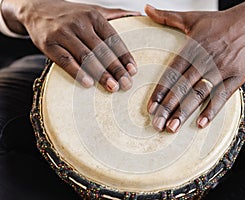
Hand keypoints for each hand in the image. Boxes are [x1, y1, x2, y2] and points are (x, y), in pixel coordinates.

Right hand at [1, 0, 140, 90]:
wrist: (37, 8)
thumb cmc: (70, 14)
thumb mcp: (93, 10)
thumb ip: (115, 14)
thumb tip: (138, 15)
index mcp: (94, 16)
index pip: (113, 39)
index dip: (124, 56)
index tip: (133, 71)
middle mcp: (79, 23)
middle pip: (102, 50)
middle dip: (116, 69)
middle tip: (126, 84)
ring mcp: (63, 33)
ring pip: (86, 57)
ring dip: (101, 74)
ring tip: (112, 87)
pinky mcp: (49, 44)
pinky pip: (65, 60)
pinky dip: (77, 72)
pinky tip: (88, 83)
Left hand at [145, 4, 244, 131]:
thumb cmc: (220, 22)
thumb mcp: (193, 18)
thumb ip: (167, 17)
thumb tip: (146, 9)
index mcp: (193, 47)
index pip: (172, 72)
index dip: (161, 90)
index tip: (150, 107)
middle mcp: (206, 58)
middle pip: (183, 86)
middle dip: (168, 107)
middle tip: (157, 124)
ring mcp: (222, 68)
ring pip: (200, 93)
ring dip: (186, 111)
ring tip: (172, 128)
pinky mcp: (238, 76)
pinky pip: (223, 96)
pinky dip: (212, 110)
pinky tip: (201, 123)